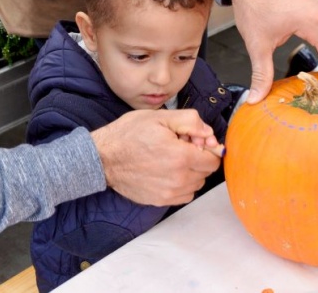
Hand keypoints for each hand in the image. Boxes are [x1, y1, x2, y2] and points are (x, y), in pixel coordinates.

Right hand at [91, 109, 221, 205]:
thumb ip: (190, 121)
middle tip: (179, 147)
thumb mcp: (159, 117)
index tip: (193, 141)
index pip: (214, 159)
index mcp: (181, 156)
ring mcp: (169, 193)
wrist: (103, 158)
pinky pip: (184, 195)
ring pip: (196, 184)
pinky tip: (166, 172)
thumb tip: (210, 134)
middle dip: (198, 158)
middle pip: (206, 172)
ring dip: (191, 172)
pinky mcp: (160, 201)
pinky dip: (181, 184)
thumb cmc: (128, 135)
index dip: (206, 147)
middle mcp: (178, 178)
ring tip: (170, 159)